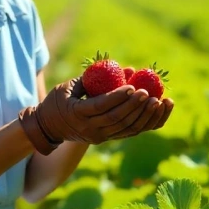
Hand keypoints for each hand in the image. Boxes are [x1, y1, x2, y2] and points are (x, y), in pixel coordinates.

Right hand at [18, 77, 174, 154]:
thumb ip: (95, 77)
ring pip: (127, 129)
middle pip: (117, 119)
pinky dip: (147, 123)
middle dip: (135, 106)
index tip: (133, 85)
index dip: (118, 97)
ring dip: (145, 116)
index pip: (101, 106)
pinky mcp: (108, 139)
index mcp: (78, 114)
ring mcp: (100, 137)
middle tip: (149, 92)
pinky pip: (131, 132)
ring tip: (160, 101)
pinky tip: (159, 111)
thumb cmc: (58, 100)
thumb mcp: (69, 86)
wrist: (49, 128)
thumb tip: (127, 69)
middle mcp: (90, 129)